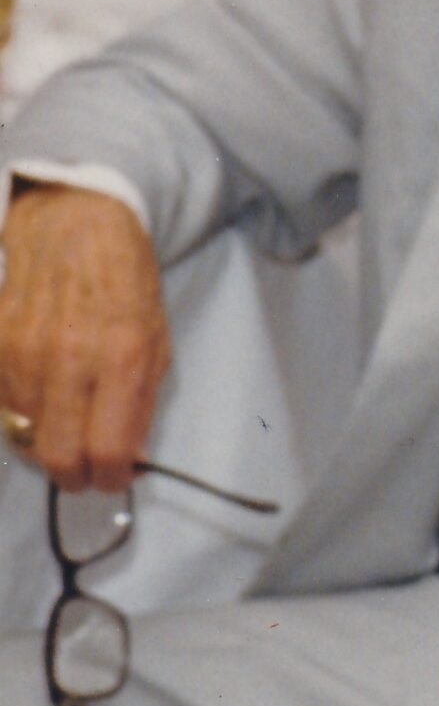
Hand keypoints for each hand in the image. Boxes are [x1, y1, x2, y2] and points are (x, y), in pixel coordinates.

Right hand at [0, 184, 168, 490]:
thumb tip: (128, 461)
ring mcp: (21, 351)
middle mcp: (68, 358)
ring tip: (66, 417)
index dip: (110, 478)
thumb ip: (140, 404)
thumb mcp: (156, 343)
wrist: (74, 227)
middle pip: (54, 455)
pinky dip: (19, 411)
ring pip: (22, 434)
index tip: (115, 478)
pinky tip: (41, 391)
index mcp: (123, 357)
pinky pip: (0, 403)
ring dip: (44, 439)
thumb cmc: (126, 286)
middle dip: (73, 474)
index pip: (107, 448)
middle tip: (85, 469)